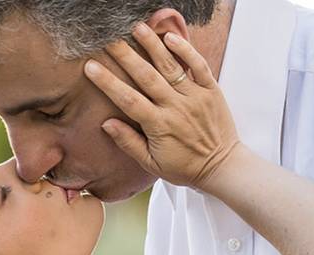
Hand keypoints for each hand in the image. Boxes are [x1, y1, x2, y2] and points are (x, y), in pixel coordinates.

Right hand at [84, 23, 241, 191]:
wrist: (222, 167)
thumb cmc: (185, 167)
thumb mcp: (152, 164)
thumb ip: (129, 142)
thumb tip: (107, 123)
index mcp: (159, 126)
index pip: (128, 100)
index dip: (108, 82)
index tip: (91, 67)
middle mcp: (176, 108)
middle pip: (146, 76)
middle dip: (126, 56)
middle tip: (108, 40)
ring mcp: (195, 97)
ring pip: (170, 66)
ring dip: (152, 45)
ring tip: (136, 28)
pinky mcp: (211, 91)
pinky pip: (198, 66)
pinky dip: (186, 50)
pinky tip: (170, 37)